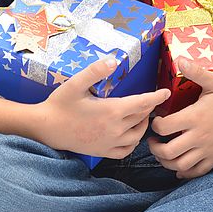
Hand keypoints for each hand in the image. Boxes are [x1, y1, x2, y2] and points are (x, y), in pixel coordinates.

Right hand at [36, 57, 170, 158]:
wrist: (46, 128)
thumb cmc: (60, 103)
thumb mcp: (75, 83)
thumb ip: (95, 70)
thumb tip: (113, 60)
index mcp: (112, 110)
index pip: (142, 103)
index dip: (156, 97)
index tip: (167, 92)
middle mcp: (115, 129)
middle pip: (141, 118)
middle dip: (149, 108)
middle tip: (151, 99)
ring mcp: (110, 142)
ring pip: (137, 135)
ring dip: (143, 124)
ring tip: (142, 114)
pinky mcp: (103, 152)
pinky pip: (126, 150)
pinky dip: (133, 142)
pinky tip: (131, 135)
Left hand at [148, 58, 212, 178]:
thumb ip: (195, 72)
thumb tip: (179, 59)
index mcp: (195, 117)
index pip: (164, 128)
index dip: (155, 125)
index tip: (156, 120)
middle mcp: (199, 136)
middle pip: (168, 151)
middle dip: (155, 148)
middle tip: (153, 140)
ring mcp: (208, 149)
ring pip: (180, 165)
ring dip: (166, 161)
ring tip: (163, 152)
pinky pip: (196, 172)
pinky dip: (184, 172)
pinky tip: (178, 165)